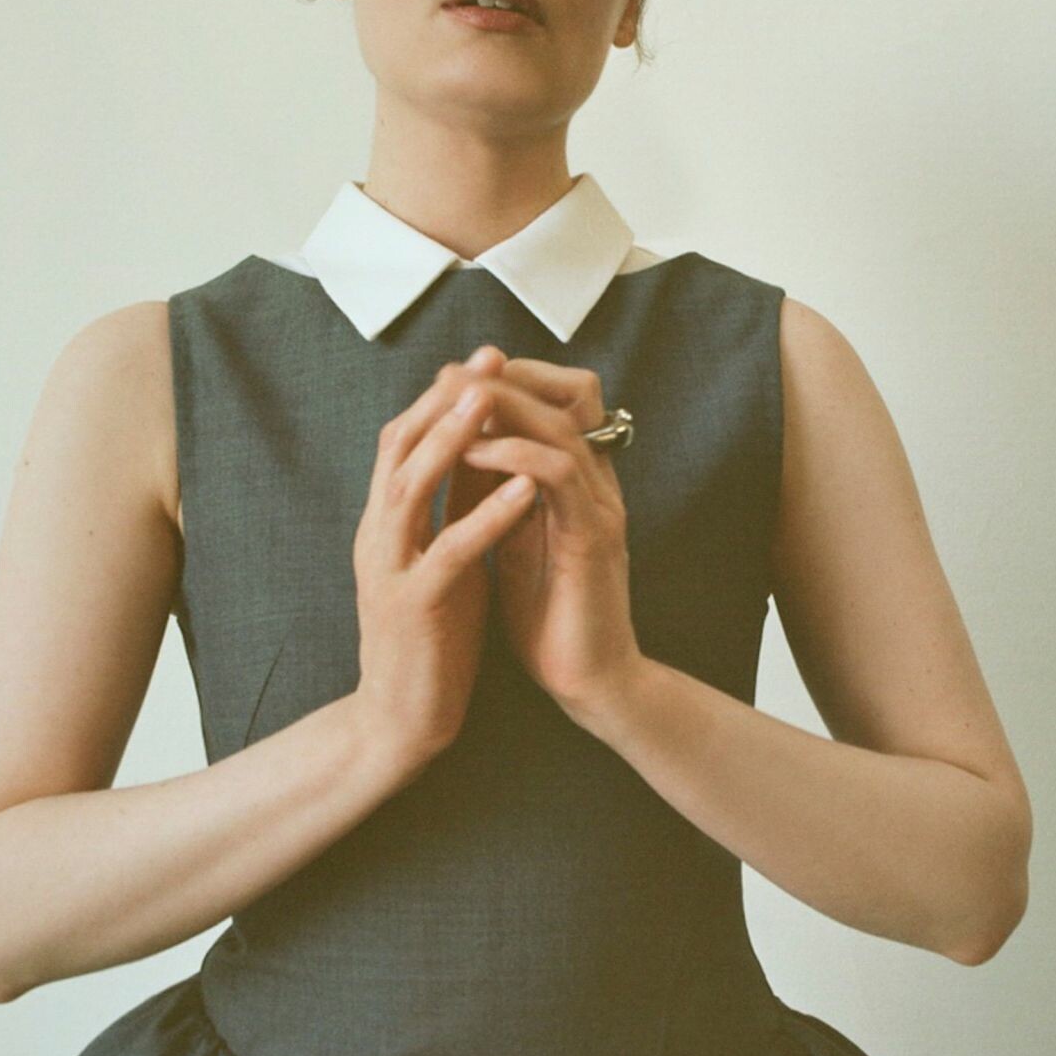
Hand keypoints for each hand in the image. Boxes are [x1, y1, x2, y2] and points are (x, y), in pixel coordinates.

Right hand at [352, 359, 538, 762]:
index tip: (482, 360)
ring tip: (490, 401)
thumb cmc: (430, 641)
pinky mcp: (414, 606)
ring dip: (453, 440)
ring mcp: (389, 570)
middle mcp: (377, 538)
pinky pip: (451, 550)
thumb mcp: (443, 562)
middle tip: (486, 360)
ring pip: (411, 488)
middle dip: (444, 400)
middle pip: (399, 448)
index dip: (439, 397)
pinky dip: (486, 514)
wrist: (399, 722)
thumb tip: (482, 450)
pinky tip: (522, 488)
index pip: (401, 441)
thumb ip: (454, 511)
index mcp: (383, 525)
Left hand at [447, 346, 643, 714]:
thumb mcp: (514, 538)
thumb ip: (497, 492)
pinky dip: (514, 454)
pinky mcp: (594, 538)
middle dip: (506, 377)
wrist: (588, 681)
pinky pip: (559, 475)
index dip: (511, 380)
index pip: (561, 399)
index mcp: (579, 482)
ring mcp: (601, 507)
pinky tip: (473, 452)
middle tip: (454, 374)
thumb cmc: (551, 616)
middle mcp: (597, 485)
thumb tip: (461, 447)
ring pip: (562, 424)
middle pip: (569, 394)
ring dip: (504, 406)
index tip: (457, 380)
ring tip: (455, 402)